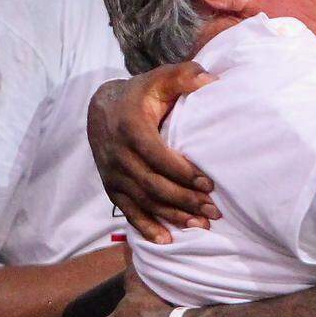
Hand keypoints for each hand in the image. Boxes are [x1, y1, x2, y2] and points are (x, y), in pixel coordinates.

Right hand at [87, 64, 218, 243]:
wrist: (102, 107)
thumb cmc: (141, 94)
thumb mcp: (160, 79)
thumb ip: (184, 76)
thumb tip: (211, 80)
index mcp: (131, 128)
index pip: (158, 156)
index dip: (182, 172)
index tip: (208, 183)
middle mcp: (118, 155)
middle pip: (152, 184)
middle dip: (184, 200)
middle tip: (213, 210)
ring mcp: (113, 174)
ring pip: (143, 201)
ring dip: (172, 216)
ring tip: (201, 225)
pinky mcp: (111, 186)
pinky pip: (128, 211)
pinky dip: (146, 227)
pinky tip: (167, 240)